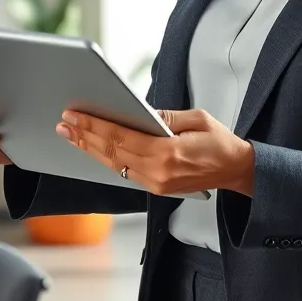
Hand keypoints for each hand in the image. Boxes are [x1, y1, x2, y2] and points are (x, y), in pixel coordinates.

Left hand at [56, 108, 254, 195]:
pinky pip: (124, 172)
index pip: (121, 137)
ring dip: (90, 149)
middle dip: (84, 136)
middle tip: (64, 124)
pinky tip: (92, 148)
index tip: (74, 116)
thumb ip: (166, 117)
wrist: (237, 171)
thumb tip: (140, 112)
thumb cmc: (221, 142)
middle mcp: (159, 172)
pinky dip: (106, 159)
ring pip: (114, 165)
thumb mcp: (197, 119)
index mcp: (168, 153)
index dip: (94, 125)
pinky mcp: (156, 188)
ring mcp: (156, 184)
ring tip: (70, 135)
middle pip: (112, 152)